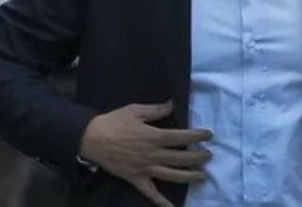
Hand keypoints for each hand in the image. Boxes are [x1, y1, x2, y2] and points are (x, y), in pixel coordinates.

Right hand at [79, 100, 212, 206]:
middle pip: (180, 158)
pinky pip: (151, 193)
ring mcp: (145, 169)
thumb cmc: (114, 122)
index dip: (197, 136)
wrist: (92, 139)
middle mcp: (153, 155)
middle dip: (198, 157)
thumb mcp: (136, 110)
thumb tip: (173, 104)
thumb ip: (156, 110)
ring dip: (189, 177)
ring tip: (203, 177)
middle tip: (209, 156)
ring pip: (172, 175)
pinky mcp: (136, 179)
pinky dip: (161, 202)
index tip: (209, 135)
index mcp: (154, 137)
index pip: (181, 138)